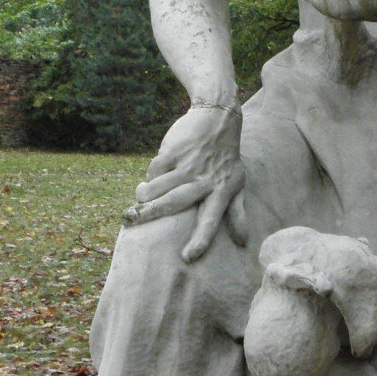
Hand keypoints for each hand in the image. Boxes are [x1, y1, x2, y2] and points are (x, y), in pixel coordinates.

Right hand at [123, 106, 247, 262]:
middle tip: (133, 223)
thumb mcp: (236, 183)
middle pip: (175, 202)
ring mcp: (189, 165)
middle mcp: (205, 180)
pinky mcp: (175, 151)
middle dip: (152, 215)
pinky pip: (156, 169)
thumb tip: (243, 242)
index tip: (188, 257)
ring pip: (159, 187)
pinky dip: (151, 176)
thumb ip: (237, 213)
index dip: (201, 239)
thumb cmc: (227, 157)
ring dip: (145, 197)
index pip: (211, 220)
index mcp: (221, 191)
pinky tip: (150, 179)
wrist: (218, 118)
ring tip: (138, 204)